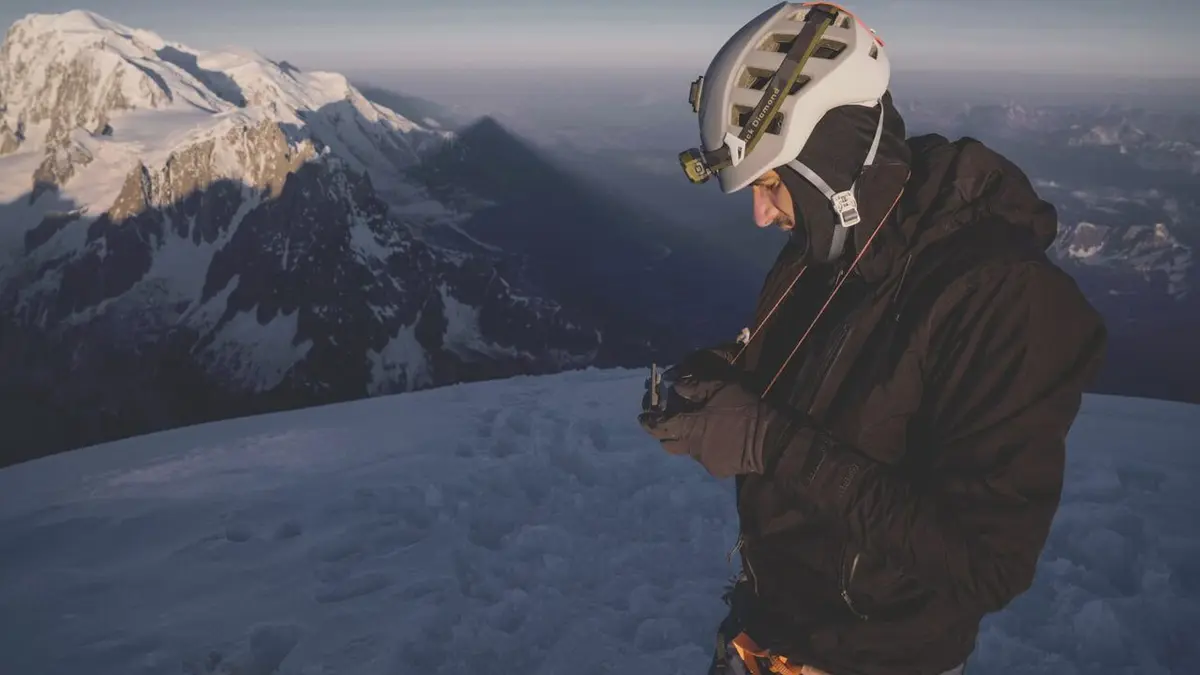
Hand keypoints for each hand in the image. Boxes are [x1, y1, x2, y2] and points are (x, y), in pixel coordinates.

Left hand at [638, 375, 798, 478]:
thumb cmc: (745, 408)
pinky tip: (719, 439)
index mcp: (691, 428)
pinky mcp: (719, 471)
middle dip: (665, 435)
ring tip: (701, 429)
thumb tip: (673, 385)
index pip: (661, 427)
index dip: (649, 422)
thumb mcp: (720, 388)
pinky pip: (706, 458)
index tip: (643, 418)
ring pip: (689, 451)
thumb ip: (694, 387)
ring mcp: (707, 462)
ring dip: (690, 440)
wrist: (772, 438)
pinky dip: (707, 448)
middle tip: (670, 424)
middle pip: (669, 445)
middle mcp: (694, 448)